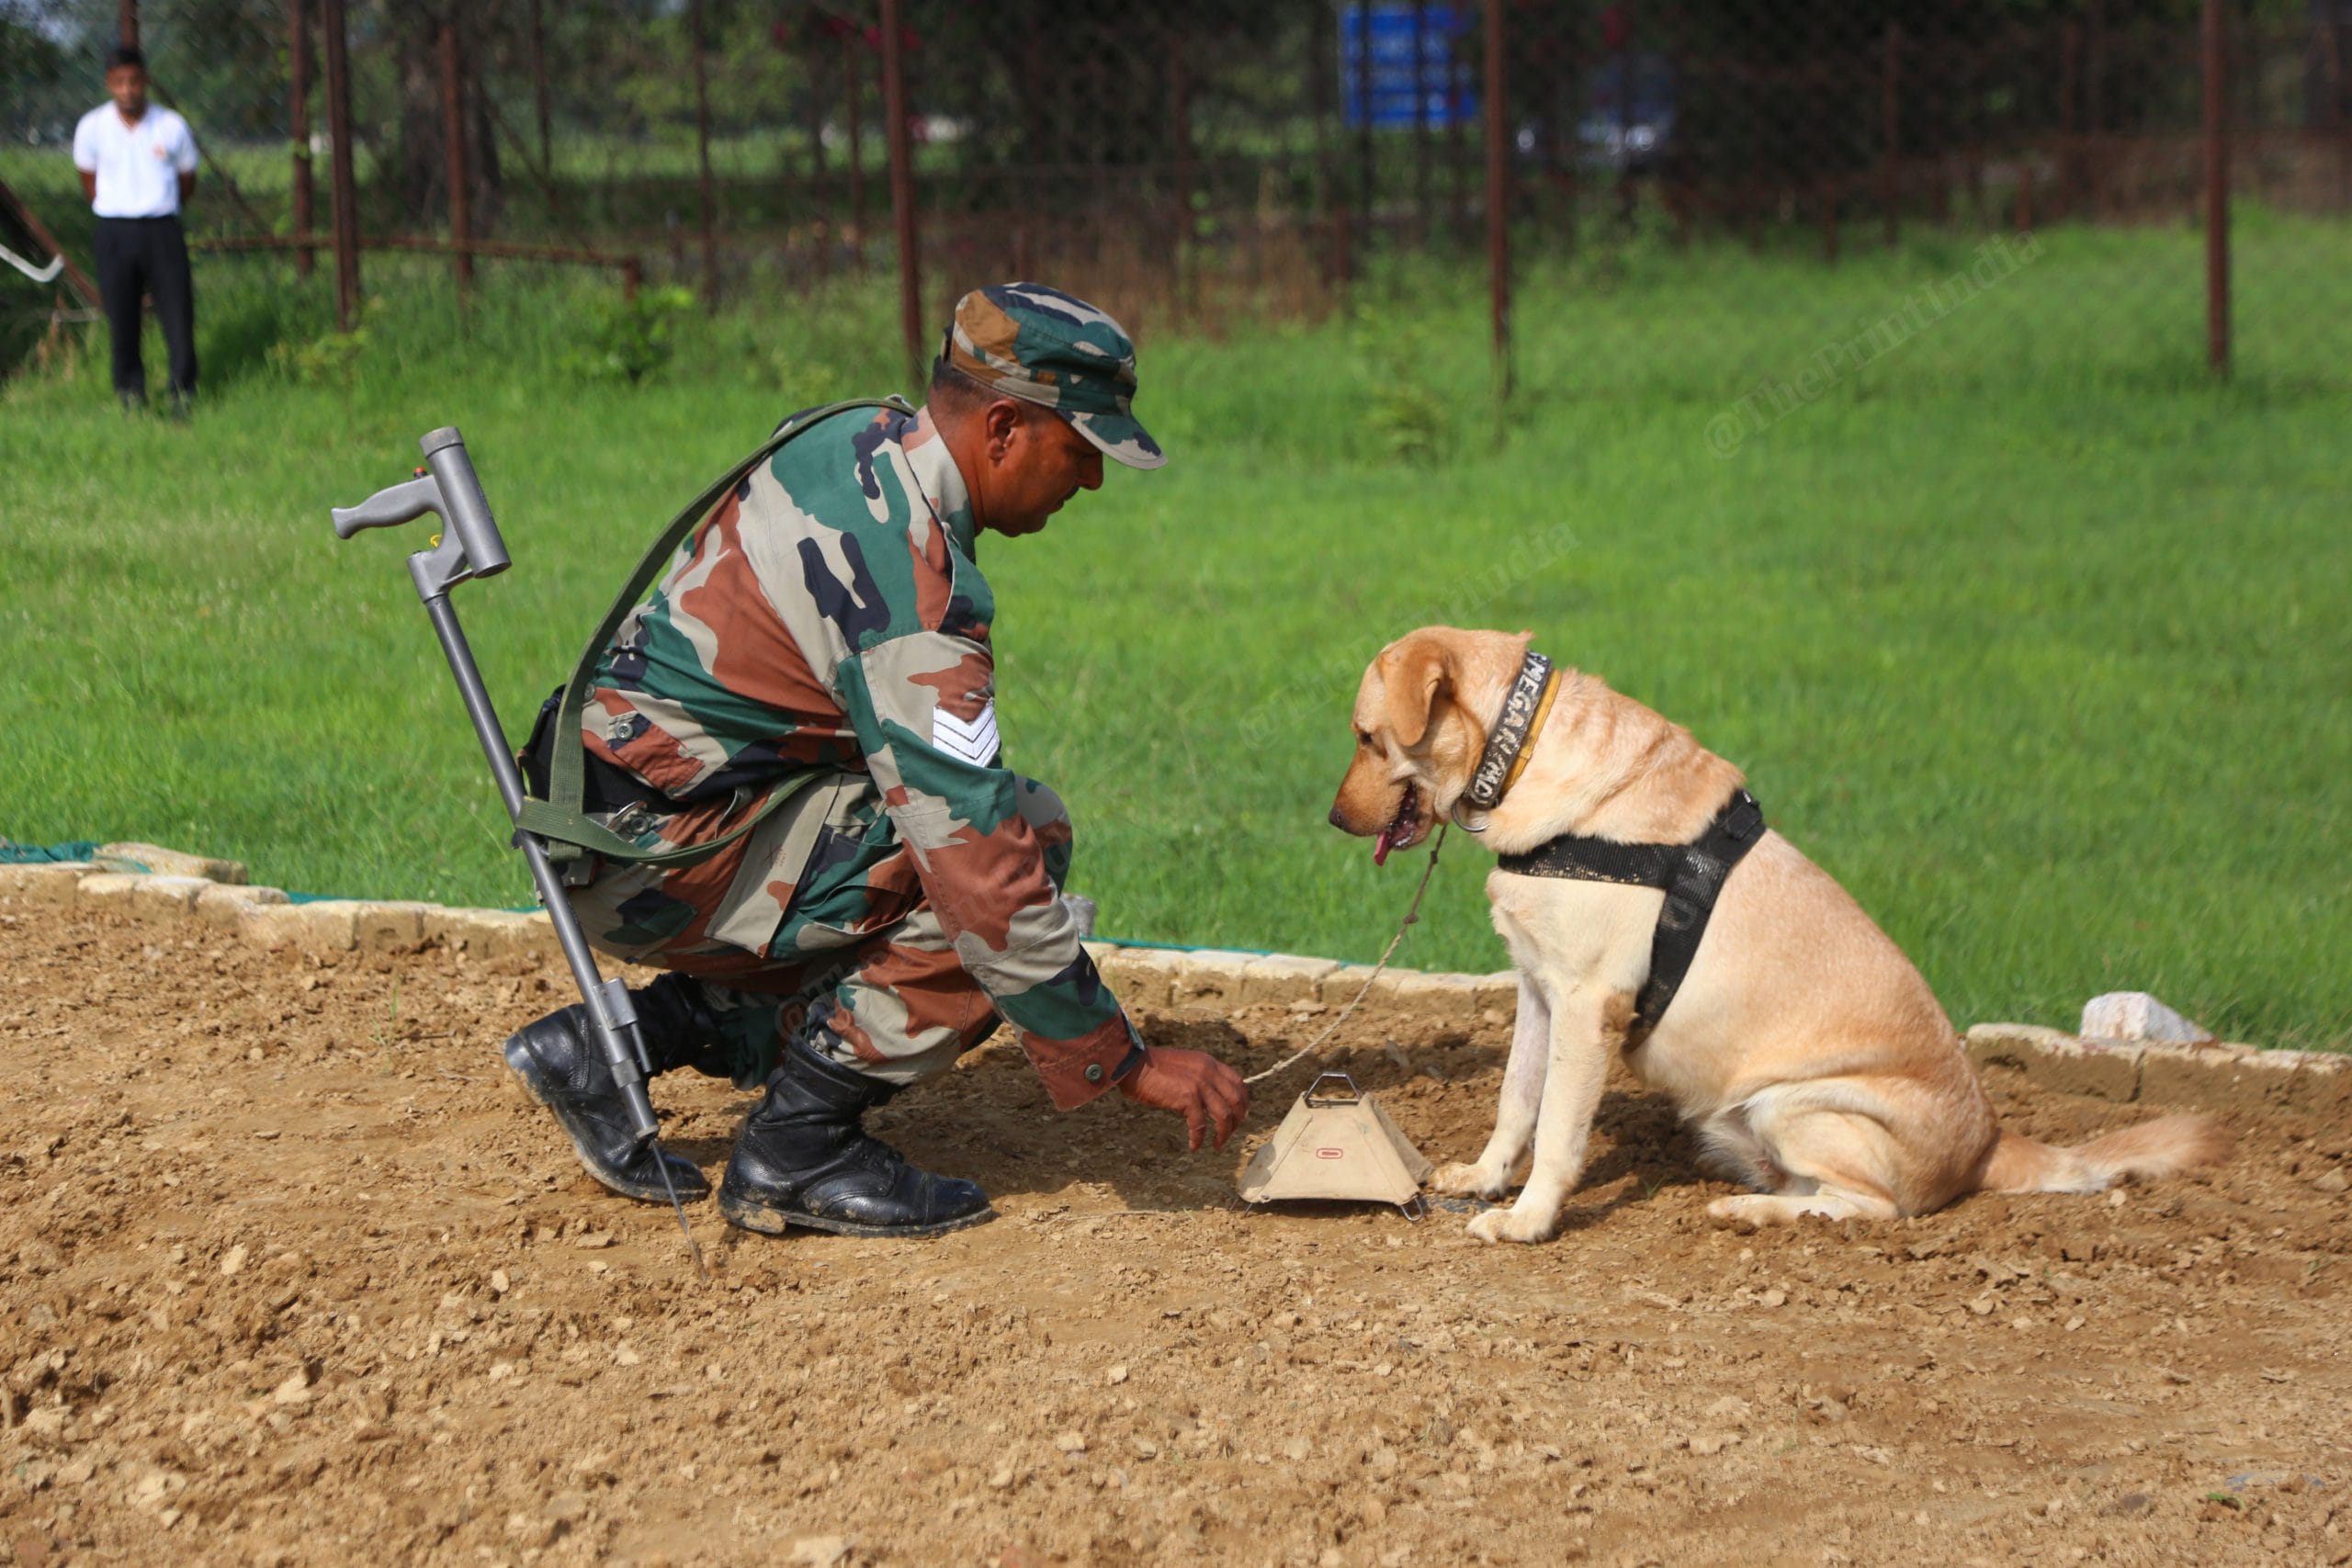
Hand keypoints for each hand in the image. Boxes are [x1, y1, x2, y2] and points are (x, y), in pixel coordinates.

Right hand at [1117, 1046, 1248, 1150]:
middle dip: (1237, 1121)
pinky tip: (1194, 1146)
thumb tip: (1208, 1101)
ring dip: (1224, 1134)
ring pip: (1224, 1115)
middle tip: (1228, 1134)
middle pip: (1237, 1100)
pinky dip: (1199, 1138)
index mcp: (1209, 1063)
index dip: (1243, 1102)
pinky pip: (1200, 1125)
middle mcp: (1209, 1072)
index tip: (1238, 1117)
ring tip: (1217, 1145)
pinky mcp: (1187, 1097)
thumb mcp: (1184, 1066)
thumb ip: (1199, 1078)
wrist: (1133, 1064)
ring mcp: (1199, 1084)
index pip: (1238, 1083)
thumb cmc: (1152, 1068)